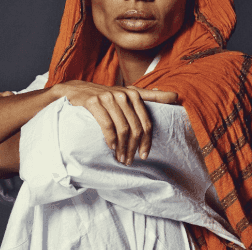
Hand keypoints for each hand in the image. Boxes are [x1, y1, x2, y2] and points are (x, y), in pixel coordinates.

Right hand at [54, 81, 177, 165]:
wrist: (75, 91)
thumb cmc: (105, 96)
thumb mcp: (127, 94)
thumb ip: (150, 96)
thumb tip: (175, 96)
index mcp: (133, 94)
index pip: (146, 122)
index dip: (147, 141)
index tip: (144, 155)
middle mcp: (123, 94)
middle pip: (135, 128)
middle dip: (134, 148)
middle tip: (130, 161)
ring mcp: (108, 98)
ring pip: (122, 129)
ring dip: (122, 148)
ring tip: (120, 158)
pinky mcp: (93, 102)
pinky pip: (107, 125)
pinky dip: (110, 139)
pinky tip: (111, 147)